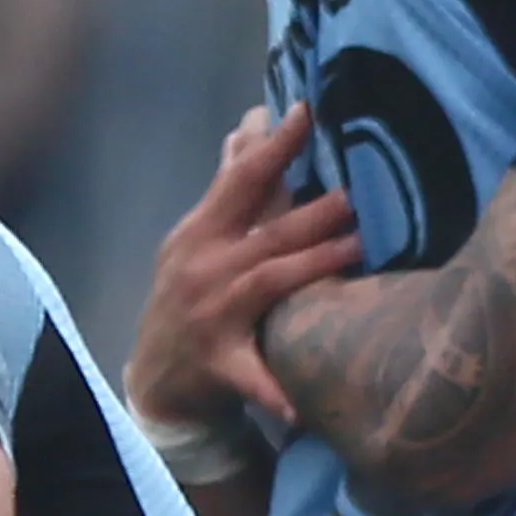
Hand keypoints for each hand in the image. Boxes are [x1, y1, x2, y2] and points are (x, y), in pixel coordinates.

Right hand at [134, 101, 351, 448]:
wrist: (155, 375)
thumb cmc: (189, 296)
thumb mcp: (198, 239)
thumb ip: (228, 189)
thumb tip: (249, 127)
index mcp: (201, 232)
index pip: (239, 179)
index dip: (272, 146)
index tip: (307, 111)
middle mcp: (203, 266)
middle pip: (265, 231)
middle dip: (312, 209)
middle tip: (358, 191)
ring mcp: (210, 314)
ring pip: (268, 281)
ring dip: (314, 263)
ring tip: (360, 245)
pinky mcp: (219, 363)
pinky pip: (250, 375)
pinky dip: (272, 388)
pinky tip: (299, 404)